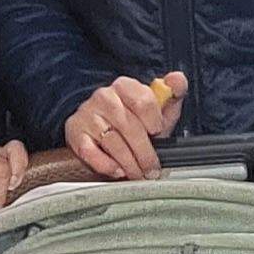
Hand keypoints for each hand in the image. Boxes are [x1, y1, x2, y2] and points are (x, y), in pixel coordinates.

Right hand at [61, 71, 184, 179]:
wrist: (99, 133)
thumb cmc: (133, 122)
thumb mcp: (156, 109)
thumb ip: (172, 94)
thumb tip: (178, 79)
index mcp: (125, 86)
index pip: (143, 100)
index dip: (155, 121)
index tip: (158, 133)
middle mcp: (104, 96)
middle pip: (130, 126)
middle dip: (145, 153)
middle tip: (152, 169)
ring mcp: (87, 114)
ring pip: (113, 142)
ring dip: (129, 164)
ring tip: (138, 174)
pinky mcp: (74, 132)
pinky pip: (90, 152)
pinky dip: (106, 165)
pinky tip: (117, 170)